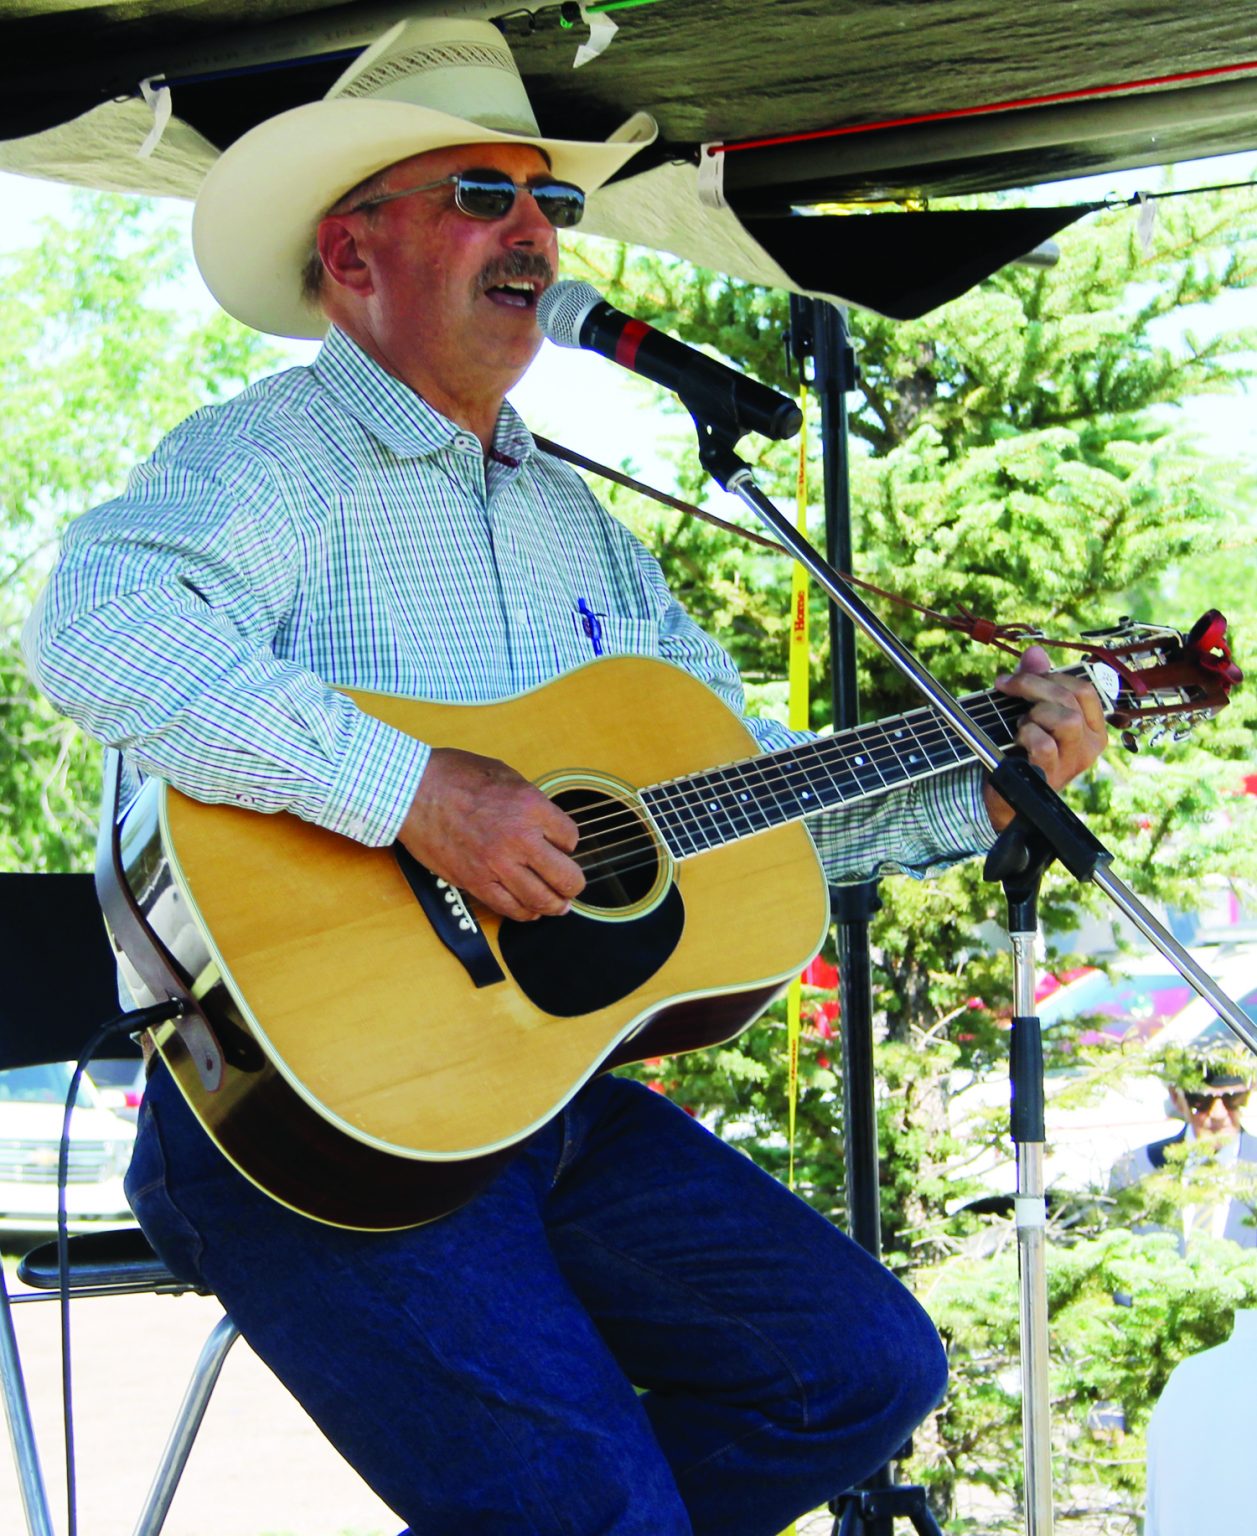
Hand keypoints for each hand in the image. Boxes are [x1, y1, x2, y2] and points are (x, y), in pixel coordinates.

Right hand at [397, 747, 584, 920]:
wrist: (411, 792)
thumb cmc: (452, 776)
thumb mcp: (503, 773)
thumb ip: (529, 800)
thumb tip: (544, 821)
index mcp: (530, 806)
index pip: (571, 837)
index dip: (568, 842)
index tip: (561, 843)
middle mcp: (519, 839)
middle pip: (566, 876)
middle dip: (574, 883)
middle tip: (573, 885)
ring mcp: (497, 864)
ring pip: (542, 900)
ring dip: (555, 905)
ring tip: (559, 905)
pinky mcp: (475, 882)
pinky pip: (510, 908)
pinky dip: (525, 913)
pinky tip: (530, 910)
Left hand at [981, 645, 1108, 832]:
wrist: (1006, 798)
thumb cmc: (1022, 752)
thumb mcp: (1029, 712)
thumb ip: (1035, 682)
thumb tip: (1036, 651)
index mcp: (1091, 727)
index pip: (1083, 689)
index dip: (1050, 676)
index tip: (1018, 678)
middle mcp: (1089, 744)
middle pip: (1072, 699)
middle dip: (1034, 686)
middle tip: (1007, 687)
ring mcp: (1073, 762)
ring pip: (1065, 720)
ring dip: (1034, 715)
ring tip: (1021, 726)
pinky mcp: (1052, 776)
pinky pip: (1044, 745)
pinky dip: (1027, 736)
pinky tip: (1018, 741)